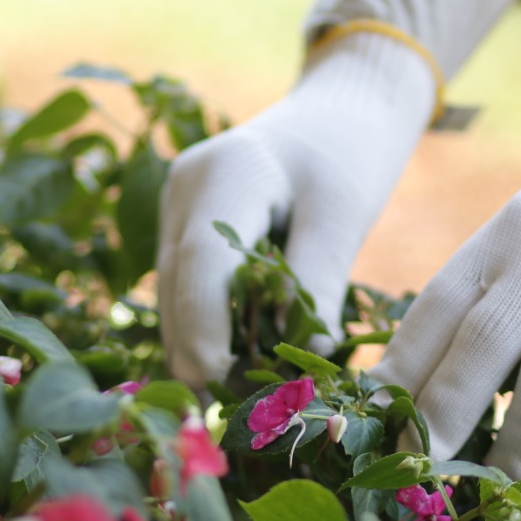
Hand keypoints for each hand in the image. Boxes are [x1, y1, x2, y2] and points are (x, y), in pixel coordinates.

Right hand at [157, 33, 433, 386]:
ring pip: (172, 295)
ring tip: (245, 393)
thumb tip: (309, 357)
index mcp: (225, 172)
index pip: (200, 260)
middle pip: (175, 286)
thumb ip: (319, 280)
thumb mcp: (343, 214)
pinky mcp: (179, 227)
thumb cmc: (348, 153)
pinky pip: (183, 287)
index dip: (203, 326)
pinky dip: (207, 324)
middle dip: (199, 350)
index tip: (220, 380)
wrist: (336, 110)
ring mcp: (173, 206)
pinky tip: (239, 359)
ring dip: (201, 343)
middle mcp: (182, 188)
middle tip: (238, 410)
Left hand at [370, 163, 520, 483]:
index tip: (379, 416)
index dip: (403, 365)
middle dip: (442, 411)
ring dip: (514, 445)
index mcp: (506, 236)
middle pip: (479, 342)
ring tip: (496, 491)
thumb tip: (425, 383)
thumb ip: (493, 297)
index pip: (437, 304)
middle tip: (417, 465)